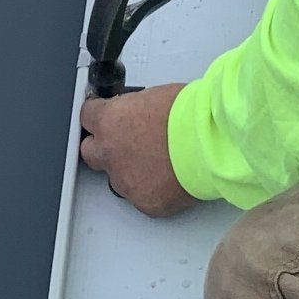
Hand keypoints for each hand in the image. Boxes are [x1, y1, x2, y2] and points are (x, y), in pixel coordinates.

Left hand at [78, 83, 194, 216]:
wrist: (210, 143)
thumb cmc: (190, 115)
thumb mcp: (155, 96)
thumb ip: (135, 110)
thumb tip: (139, 116)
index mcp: (110, 120)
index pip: (88, 117)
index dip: (99, 117)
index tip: (107, 118)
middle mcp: (110, 152)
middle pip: (90, 152)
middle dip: (104, 148)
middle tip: (125, 143)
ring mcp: (125, 181)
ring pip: (117, 178)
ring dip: (130, 171)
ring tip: (158, 163)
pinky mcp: (144, 202)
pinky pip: (141, 197)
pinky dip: (152, 189)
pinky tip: (170, 178)